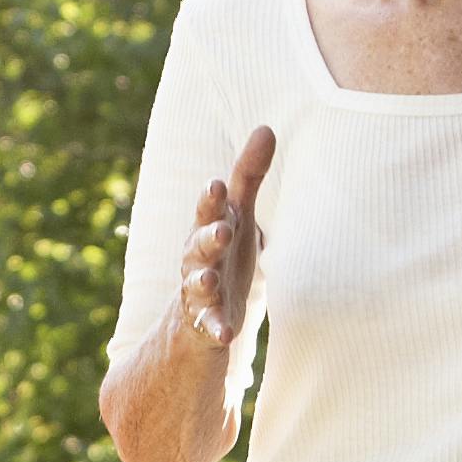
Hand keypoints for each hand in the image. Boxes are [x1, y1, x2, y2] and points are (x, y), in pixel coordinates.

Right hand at [176, 128, 276, 346]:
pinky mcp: (204, 324)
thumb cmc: (223, 255)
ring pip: (198, 285)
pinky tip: (226, 335)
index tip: (216, 186)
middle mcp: (197, 259)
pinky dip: (216, 329)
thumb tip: (266, 126)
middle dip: (208, 237)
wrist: (194, 316)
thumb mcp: (238, 216)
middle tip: (223, 230)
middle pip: (199, 246)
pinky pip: (208, 327)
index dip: (212, 201)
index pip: (208, 212)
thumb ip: (248, 177)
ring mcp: (199, 293)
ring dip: (204, 282)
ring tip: (211, 281)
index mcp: (208, 229)